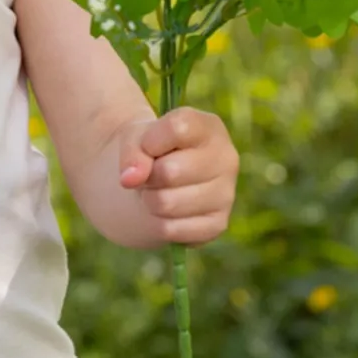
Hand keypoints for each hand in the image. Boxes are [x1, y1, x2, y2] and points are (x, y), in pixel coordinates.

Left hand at [116, 107, 238, 245]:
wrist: (159, 180)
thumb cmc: (151, 151)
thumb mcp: (135, 139)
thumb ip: (132, 151)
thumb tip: (130, 179)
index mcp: (209, 128)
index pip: (177, 129)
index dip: (150, 141)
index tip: (147, 146)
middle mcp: (227, 158)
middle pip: (170, 172)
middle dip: (148, 176)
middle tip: (152, 174)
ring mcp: (226, 193)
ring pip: (167, 203)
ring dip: (150, 200)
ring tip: (159, 190)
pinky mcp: (217, 224)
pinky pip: (171, 229)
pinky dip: (158, 223)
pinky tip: (168, 211)